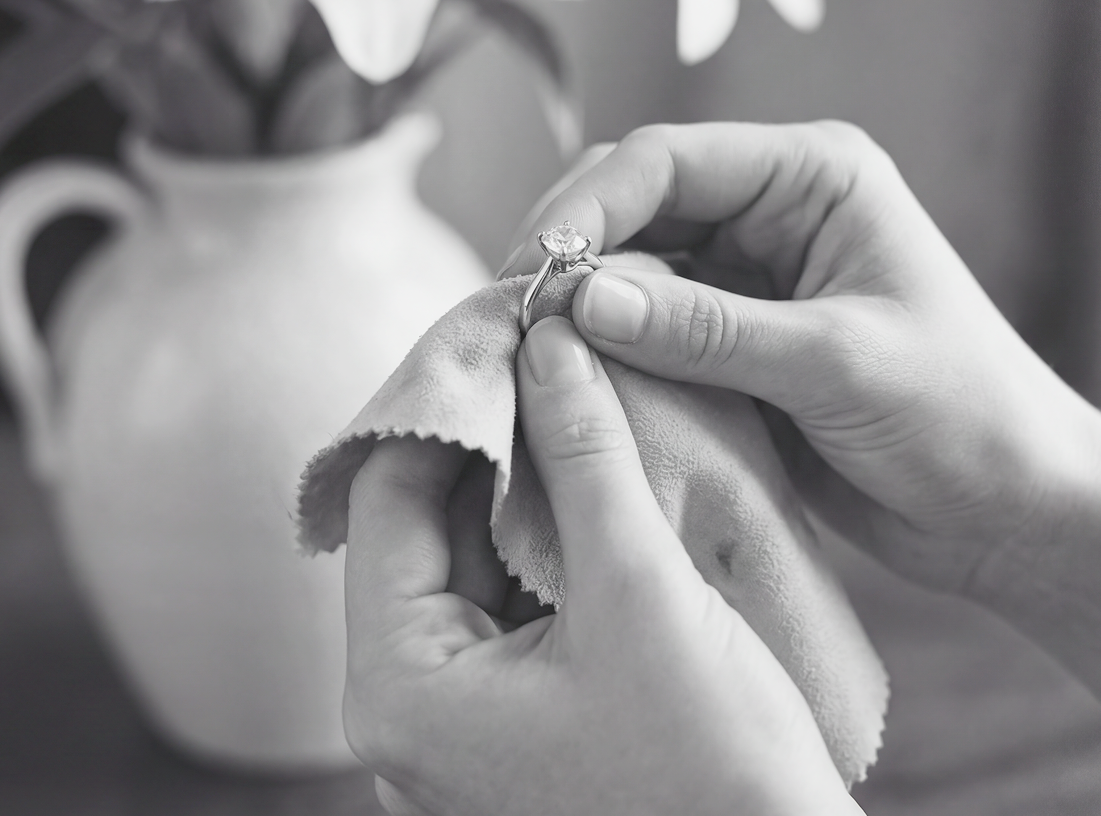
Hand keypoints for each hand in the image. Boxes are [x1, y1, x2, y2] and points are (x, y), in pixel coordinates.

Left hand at [342, 315, 861, 815]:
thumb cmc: (713, 775)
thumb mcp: (641, 592)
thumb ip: (585, 455)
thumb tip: (548, 342)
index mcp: (399, 689)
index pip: (387, 496)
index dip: (451, 402)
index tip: (507, 329)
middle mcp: (406, 712)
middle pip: (423, 527)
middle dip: (489, 436)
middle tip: (547, 351)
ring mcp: (456, 725)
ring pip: (467, 560)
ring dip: (520, 482)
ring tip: (574, 398)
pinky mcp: (508, 726)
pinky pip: (504, 603)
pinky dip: (543, 538)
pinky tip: (591, 480)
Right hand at [499, 121, 1095, 595]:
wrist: (1014, 511)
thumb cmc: (962, 419)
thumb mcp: (834, 365)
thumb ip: (705, 330)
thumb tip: (578, 299)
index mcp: (814, 174)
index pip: (668, 160)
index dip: (587, 209)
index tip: (530, 276)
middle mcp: (774, 207)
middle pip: (635, 198)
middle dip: (570, 248)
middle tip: (510, 314)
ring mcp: (749, 271)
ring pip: (630, 260)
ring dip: (580, 299)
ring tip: (523, 347)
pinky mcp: (732, 335)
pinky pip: (647, 323)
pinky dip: (606, 346)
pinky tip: (569, 376)